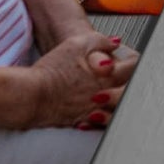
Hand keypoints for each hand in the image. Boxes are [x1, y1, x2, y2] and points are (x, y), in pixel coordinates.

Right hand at [24, 28, 138, 129]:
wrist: (28, 96)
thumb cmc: (51, 70)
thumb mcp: (77, 44)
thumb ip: (101, 41)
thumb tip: (116, 43)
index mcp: (109, 76)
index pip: (135, 67)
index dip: (135, 61)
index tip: (133, 59)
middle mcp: (106, 95)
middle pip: (131, 90)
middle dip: (131, 83)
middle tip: (129, 78)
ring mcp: (94, 110)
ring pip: (118, 109)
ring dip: (119, 101)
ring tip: (116, 94)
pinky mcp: (80, 121)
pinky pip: (99, 122)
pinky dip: (101, 115)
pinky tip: (98, 109)